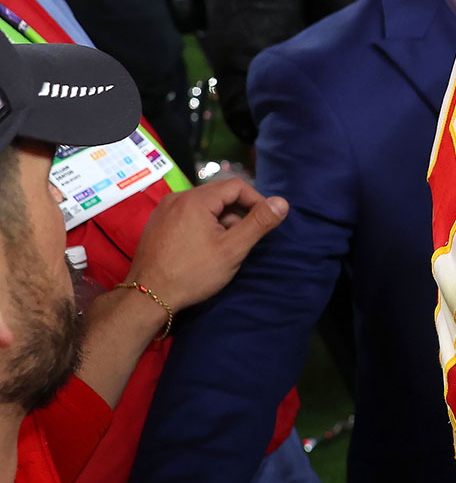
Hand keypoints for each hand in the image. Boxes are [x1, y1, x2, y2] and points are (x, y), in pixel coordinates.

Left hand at [126, 179, 288, 312]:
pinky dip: (203, 224)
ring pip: (204, 205)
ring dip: (221, 220)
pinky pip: (188, 214)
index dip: (256, 201)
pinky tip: (203, 248)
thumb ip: (258, 223)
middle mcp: (177, 198)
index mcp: (195, 200)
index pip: (236, 186)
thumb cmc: (192, 274)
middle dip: (237, 213)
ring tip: (223, 247)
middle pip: (219, 194)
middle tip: (243, 239)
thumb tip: (282, 202)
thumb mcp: (232, 249)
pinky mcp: (157, 223)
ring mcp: (163, 210)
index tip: (264, 223)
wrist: (146, 297)